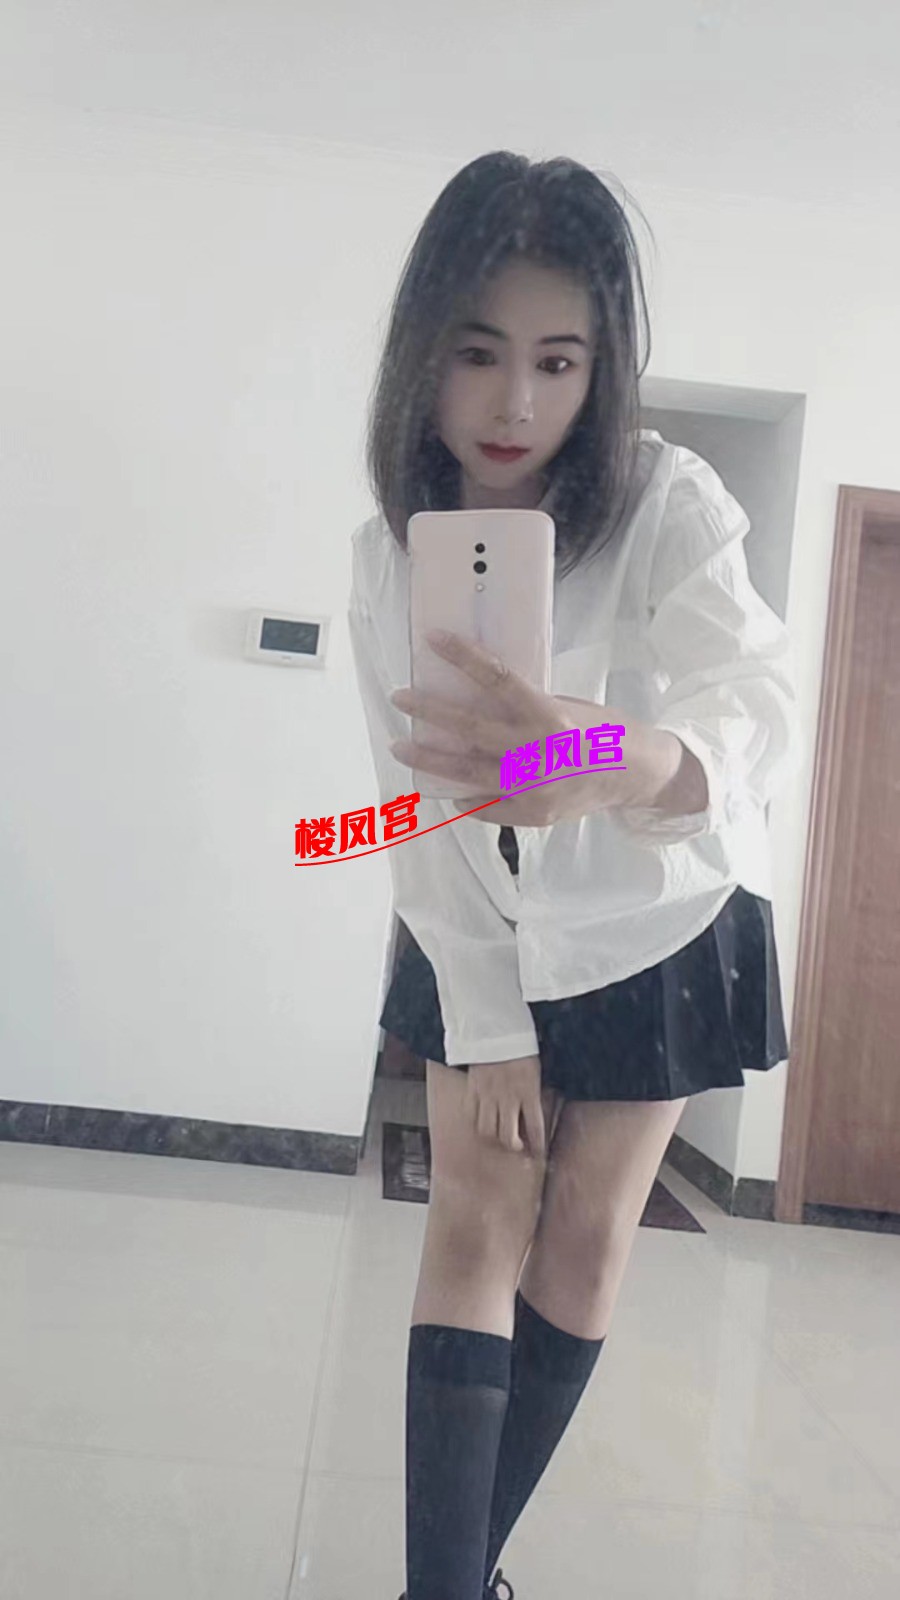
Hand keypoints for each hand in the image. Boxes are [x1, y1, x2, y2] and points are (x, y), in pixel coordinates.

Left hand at [388, 632, 700, 824]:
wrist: (637, 775)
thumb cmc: (603, 731)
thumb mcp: (567, 705)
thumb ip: (525, 707)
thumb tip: (477, 696)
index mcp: (549, 714)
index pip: (497, 678)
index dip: (463, 657)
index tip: (433, 640)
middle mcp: (537, 751)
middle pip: (470, 728)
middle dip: (430, 713)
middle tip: (400, 698)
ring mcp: (533, 787)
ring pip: (468, 772)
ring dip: (431, 760)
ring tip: (403, 748)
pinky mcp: (533, 813)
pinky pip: (487, 806)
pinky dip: (466, 798)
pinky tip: (448, 790)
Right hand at [465, 1055, 545, 1156]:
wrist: (495, 1029)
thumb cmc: (519, 1047)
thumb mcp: (534, 1070)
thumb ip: (533, 1093)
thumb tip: (532, 1113)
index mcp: (528, 1092)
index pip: (535, 1128)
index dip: (536, 1146)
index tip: (537, 1154)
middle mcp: (508, 1098)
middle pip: (508, 1136)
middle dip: (514, 1146)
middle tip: (517, 1146)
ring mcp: (488, 1095)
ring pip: (487, 1130)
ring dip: (494, 1138)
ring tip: (498, 1135)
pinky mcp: (473, 1089)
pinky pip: (471, 1115)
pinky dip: (476, 1122)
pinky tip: (482, 1121)